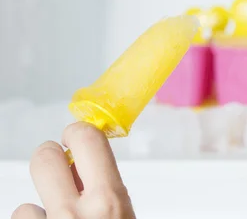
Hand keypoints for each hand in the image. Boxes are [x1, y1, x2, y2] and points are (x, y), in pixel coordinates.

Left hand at [12, 122, 135, 218]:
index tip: (76, 136)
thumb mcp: (125, 216)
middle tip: (59, 168)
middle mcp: (75, 214)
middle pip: (45, 157)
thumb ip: (110, 195)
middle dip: (50, 157)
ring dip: (41, 210)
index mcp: (109, 201)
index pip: (88, 139)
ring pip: (26, 204)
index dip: (78, 132)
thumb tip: (82, 171)